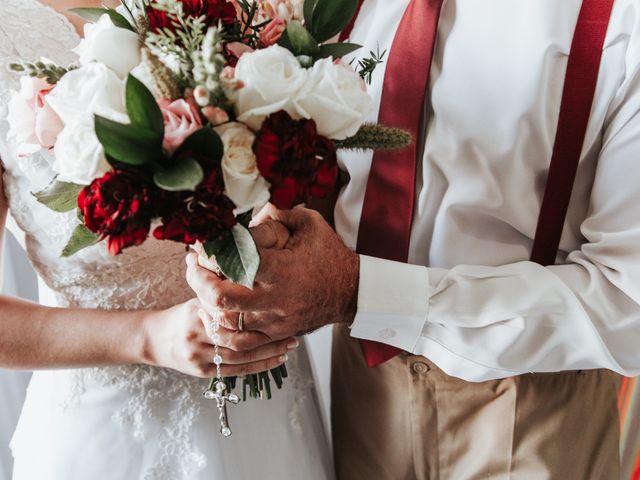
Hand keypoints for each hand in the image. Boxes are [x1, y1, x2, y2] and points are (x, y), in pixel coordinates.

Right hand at [139, 299, 295, 377]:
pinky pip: (236, 371)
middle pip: (239, 338)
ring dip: (269, 353)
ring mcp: (198, 356)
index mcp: (196, 312)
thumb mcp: (198, 298)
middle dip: (269, 336)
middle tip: (293, 330)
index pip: (231, 315)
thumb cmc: (184, 315)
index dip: (257, 314)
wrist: (154, 339)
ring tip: (290, 345)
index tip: (280, 309)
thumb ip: (221, 296)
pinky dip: (260, 366)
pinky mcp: (202, 372)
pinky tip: (278, 359)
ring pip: (241, 357)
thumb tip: (251, 278)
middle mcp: (196, 335)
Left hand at [185, 205, 359, 341]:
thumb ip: (277, 213)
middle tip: (192, 264)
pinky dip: (221, 326)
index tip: (202, 244)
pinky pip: (240, 339)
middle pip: (222, 297)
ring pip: (226, 321)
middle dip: (198, 280)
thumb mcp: (309, 223)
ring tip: (199, 285)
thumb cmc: (329, 254)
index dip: (212, 253)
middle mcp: (276, 298)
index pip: (237, 262)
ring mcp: (275, 320)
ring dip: (206, 303)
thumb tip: (248, 209)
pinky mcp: (276, 332)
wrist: (351, 291)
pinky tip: (213, 311)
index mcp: (282, 268)